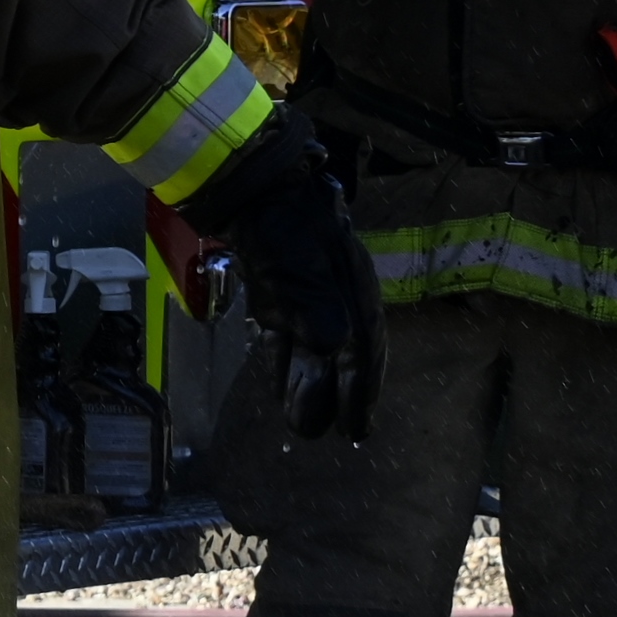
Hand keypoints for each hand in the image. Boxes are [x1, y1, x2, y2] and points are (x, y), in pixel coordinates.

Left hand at [186, 126, 381, 441]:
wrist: (253, 183)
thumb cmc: (284, 227)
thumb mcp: (304, 273)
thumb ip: (318, 314)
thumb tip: (333, 351)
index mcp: (354, 294)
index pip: (363, 354)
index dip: (361, 394)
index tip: (358, 430)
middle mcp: (337, 297)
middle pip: (339, 357)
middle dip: (334, 397)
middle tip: (328, 433)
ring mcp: (307, 293)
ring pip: (311, 350)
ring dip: (306, 385)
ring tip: (301, 421)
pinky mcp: (278, 289)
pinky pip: (285, 333)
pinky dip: (284, 359)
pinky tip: (279, 382)